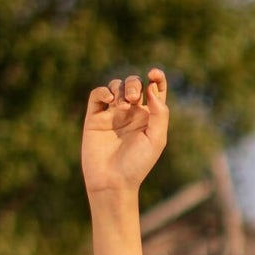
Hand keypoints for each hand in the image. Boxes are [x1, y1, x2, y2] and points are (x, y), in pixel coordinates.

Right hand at [81, 69, 168, 198]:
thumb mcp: (156, 139)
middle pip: (134, 83)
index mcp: (149, 117)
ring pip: (116, 86)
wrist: (112, 181)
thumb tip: (152, 87)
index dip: (157, 77)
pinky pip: (98, 94)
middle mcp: (131, 113)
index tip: (153, 74)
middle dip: (134, 84)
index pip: (155, 90)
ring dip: (121, 88)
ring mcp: (112, 114)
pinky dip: (103, 91)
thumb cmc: (137, 164)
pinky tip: (109, 100)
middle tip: (134, 100)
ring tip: (123, 105)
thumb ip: (159, 113)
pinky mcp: (95, 117)